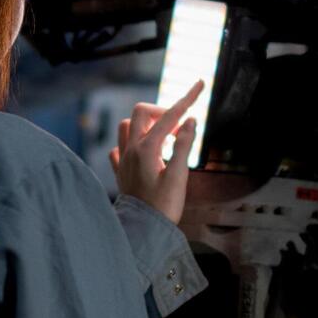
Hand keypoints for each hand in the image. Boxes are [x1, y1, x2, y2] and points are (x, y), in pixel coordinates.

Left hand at [109, 80, 204, 224]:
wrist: (142, 232)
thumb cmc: (163, 207)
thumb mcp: (179, 176)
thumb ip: (183, 146)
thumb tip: (190, 120)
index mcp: (147, 149)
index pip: (169, 116)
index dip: (186, 99)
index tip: (199, 85)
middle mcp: (130, 150)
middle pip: (140, 113)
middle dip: (161, 111)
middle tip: (178, 125)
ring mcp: (122, 160)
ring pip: (126, 127)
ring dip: (144, 124)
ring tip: (163, 136)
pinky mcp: (120, 171)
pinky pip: (119, 148)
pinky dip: (131, 143)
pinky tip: (143, 152)